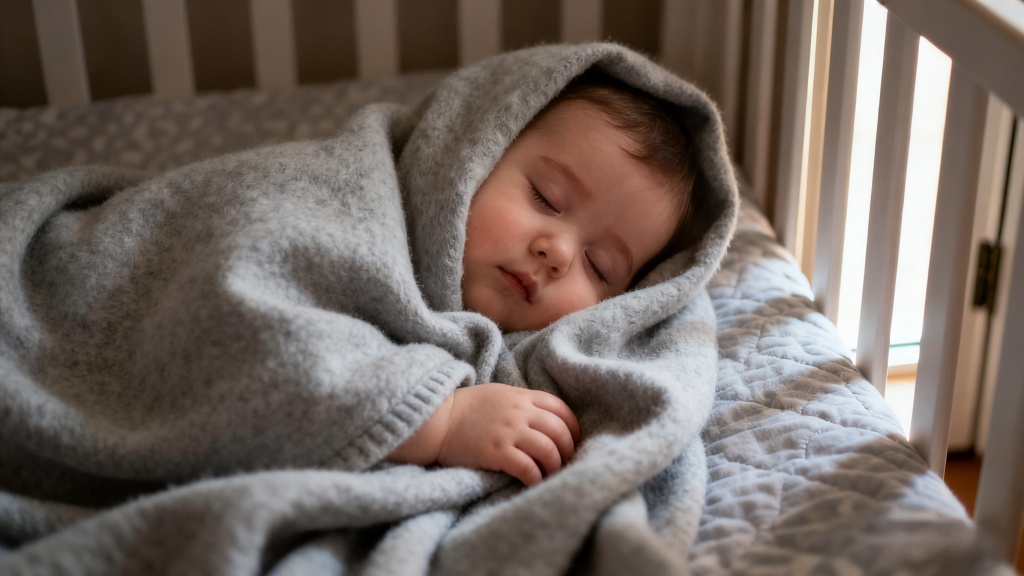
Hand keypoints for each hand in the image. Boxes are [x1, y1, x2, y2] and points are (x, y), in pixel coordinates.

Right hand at [437, 383, 580, 486]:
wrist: (436, 419)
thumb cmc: (466, 408)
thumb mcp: (499, 395)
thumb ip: (522, 403)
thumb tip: (544, 420)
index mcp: (522, 397)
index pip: (561, 410)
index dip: (573, 428)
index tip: (572, 441)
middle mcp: (520, 412)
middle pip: (560, 432)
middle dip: (567, 451)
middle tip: (563, 463)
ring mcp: (509, 432)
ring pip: (549, 451)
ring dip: (554, 467)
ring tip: (549, 475)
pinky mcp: (497, 452)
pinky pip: (528, 468)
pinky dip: (536, 478)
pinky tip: (533, 483)